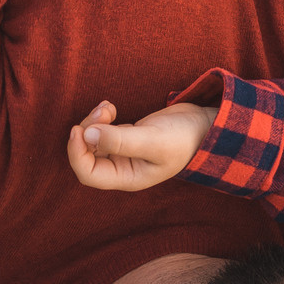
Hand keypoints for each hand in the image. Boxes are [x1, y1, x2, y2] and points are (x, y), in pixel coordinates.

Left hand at [66, 99, 217, 191]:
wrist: (206, 126)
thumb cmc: (184, 138)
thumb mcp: (154, 140)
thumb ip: (120, 140)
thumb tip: (86, 134)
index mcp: (128, 177)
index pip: (88, 174)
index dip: (77, 153)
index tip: (78, 130)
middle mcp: (123, 168)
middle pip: (87, 155)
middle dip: (88, 130)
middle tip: (104, 111)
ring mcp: (123, 152)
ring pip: (92, 140)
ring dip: (94, 121)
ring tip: (109, 106)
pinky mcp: (126, 136)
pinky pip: (102, 130)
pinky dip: (101, 117)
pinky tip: (111, 107)